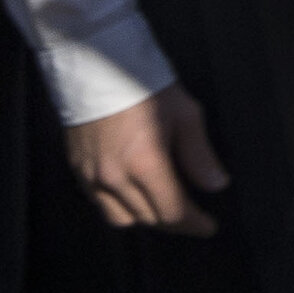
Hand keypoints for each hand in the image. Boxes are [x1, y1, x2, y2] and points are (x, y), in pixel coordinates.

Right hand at [68, 85, 227, 234]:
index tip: (209, 226)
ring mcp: (91, 176)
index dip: (193, 224)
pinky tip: (136, 194)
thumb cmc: (144, 85)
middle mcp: (115, 177)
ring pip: (121, 218)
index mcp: (145, 164)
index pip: (172, 212)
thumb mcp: (185, 114)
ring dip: (146, 218)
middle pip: (148, 218)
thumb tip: (216, 185)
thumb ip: (199, 155)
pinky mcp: (77, 170)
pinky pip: (100, 204)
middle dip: (174, 222)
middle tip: (193, 217)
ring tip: (164, 207)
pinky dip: (121, 206)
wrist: (96, 65)